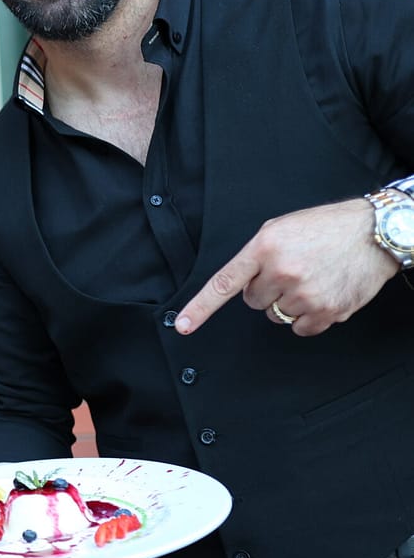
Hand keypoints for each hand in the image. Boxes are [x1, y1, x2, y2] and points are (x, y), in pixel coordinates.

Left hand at [173, 198, 397, 336]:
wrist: (373, 232)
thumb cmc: (325, 228)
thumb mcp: (280, 229)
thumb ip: (256, 255)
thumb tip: (241, 283)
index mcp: (264, 248)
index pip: (224, 283)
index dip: (200, 307)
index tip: (182, 325)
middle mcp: (282, 272)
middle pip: (254, 302)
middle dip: (267, 290)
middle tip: (292, 271)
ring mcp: (306, 294)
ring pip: (277, 316)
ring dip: (289, 303)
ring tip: (311, 278)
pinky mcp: (328, 311)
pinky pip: (300, 329)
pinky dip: (308, 317)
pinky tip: (321, 294)